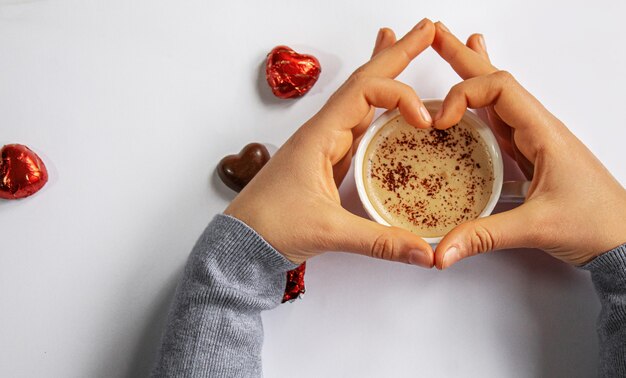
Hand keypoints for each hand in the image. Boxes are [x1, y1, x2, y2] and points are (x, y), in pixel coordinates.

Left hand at [225, 19, 435, 265]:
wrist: (242, 242)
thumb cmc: (270, 227)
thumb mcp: (328, 232)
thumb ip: (379, 241)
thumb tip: (426, 251)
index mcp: (319, 136)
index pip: (365, 93)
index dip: (400, 96)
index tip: (425, 118)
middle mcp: (323, 132)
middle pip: (364, 82)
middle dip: (396, 55)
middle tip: (425, 30)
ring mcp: (325, 144)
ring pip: (361, 99)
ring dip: (385, 74)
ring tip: (404, 47)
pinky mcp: (328, 161)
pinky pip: (359, 124)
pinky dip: (378, 107)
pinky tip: (388, 106)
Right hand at [431, 22, 625, 267]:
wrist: (624, 238)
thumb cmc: (597, 223)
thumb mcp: (537, 228)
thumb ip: (484, 236)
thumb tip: (442, 249)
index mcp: (544, 132)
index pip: (500, 88)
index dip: (464, 94)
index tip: (439, 120)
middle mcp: (537, 128)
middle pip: (495, 80)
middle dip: (463, 57)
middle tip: (435, 36)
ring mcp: (532, 140)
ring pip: (496, 96)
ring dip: (470, 74)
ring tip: (449, 52)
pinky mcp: (528, 155)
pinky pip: (499, 119)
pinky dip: (479, 103)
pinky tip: (469, 103)